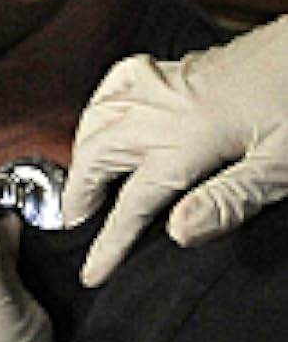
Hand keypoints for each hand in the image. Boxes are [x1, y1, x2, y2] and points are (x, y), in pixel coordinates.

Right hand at [63, 16, 287, 286]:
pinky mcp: (174, 68)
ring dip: (82, 153)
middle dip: (78, 194)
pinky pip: (116, 84)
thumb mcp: (279, 165)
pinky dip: (99, 108)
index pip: (133, 202)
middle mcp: (165, 109)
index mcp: (190, 140)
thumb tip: (176, 232)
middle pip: (96, 155)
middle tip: (76, 226)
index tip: (92, 273)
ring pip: (98, 118)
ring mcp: (165, 84)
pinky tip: (105, 118)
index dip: (108, 242)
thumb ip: (229, 201)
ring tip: (82, 184)